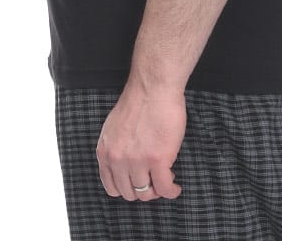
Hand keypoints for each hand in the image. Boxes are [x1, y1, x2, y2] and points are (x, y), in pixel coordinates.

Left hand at [96, 82, 185, 201]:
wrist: (153, 87)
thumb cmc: (138, 101)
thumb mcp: (114, 128)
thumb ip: (116, 148)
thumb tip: (125, 165)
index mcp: (106, 151)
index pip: (112, 186)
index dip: (127, 188)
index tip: (138, 183)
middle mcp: (118, 160)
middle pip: (129, 192)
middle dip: (144, 189)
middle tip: (154, 181)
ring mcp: (137, 162)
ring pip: (147, 194)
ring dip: (158, 191)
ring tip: (166, 181)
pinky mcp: (158, 160)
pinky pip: (165, 188)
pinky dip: (171, 191)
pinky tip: (175, 186)